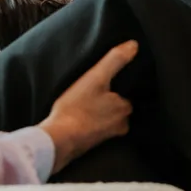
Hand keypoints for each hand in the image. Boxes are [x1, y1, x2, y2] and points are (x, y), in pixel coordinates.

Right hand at [40, 41, 137, 172]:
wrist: (57, 140)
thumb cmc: (76, 108)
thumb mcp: (95, 78)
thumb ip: (115, 61)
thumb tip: (134, 45)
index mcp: (125, 109)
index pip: (128, 94)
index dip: (118, 87)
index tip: (108, 83)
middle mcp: (120, 126)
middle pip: (118, 108)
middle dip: (109, 101)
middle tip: (95, 93)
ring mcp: (106, 137)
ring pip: (107, 120)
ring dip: (99, 113)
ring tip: (86, 104)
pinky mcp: (91, 145)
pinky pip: (94, 130)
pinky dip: (89, 124)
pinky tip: (79, 118)